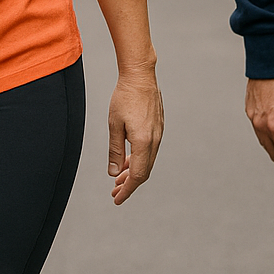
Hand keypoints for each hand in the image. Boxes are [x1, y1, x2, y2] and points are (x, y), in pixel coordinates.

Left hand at [107, 69, 162, 204]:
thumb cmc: (125, 97)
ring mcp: (159, 133)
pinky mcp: (158, 127)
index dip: (128, 190)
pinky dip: (139, 159)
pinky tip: (129, 159)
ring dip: (134, 171)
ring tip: (119, 177)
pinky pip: (150, 150)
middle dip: (129, 184)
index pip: (138, 175)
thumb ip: (115, 151)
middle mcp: (155, 140)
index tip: (117, 199)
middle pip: (145, 171)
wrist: (141, 75)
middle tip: (115, 192)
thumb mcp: (114, 125)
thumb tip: (114, 173)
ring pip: (148, 161)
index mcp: (144, 142)